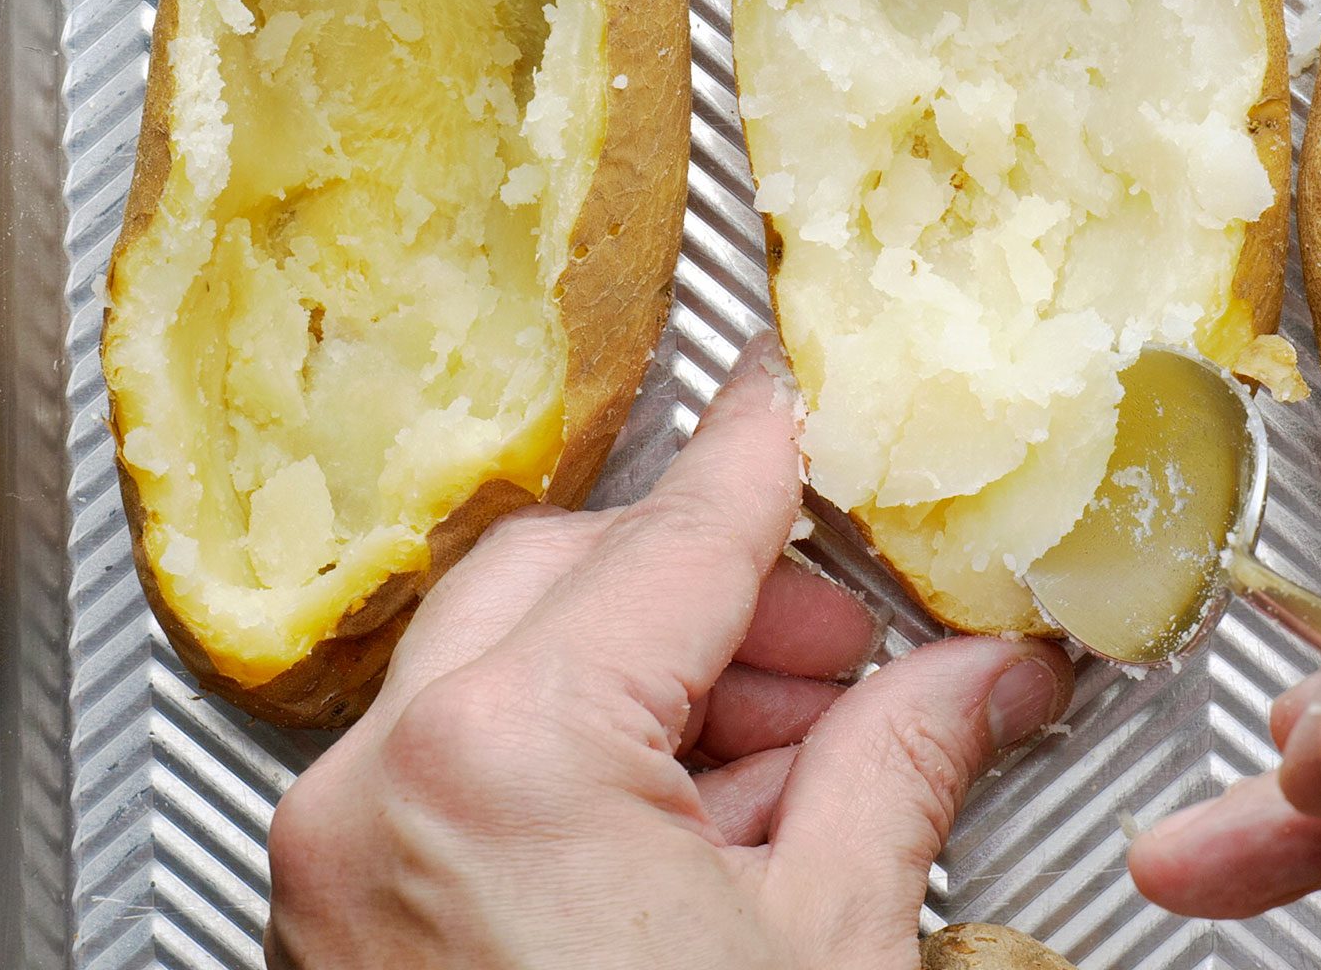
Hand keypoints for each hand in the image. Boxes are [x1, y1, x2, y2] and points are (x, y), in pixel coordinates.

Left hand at [266, 334, 1073, 969]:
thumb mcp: (831, 951)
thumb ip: (901, 766)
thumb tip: (982, 679)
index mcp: (513, 759)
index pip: (679, 534)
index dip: (768, 457)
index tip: (801, 406)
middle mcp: (390, 787)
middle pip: (572, 576)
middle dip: (724, 594)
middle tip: (850, 653)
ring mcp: (344, 858)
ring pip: (507, 664)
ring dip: (658, 679)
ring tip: (797, 768)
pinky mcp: (338, 921)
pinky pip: (465, 767)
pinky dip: (585, 761)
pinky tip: (704, 835)